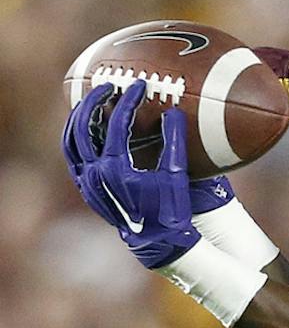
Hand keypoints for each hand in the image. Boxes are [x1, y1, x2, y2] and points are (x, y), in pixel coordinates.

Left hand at [61, 81, 199, 269]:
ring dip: (79, 117)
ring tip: (93, 102)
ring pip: (70, 140)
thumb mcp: (178, 177)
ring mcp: (86, 182)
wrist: (159, 242)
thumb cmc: (172, 210)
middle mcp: (95, 174)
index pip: (117, 124)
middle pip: (84, 126)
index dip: (128, 101)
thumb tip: (174, 111)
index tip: (139, 86)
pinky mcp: (85, 187)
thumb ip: (175, 142)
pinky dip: (76, 137)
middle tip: (109, 86)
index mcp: (117, 169)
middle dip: (95, 101)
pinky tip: (86, 127)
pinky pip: (72, 156)